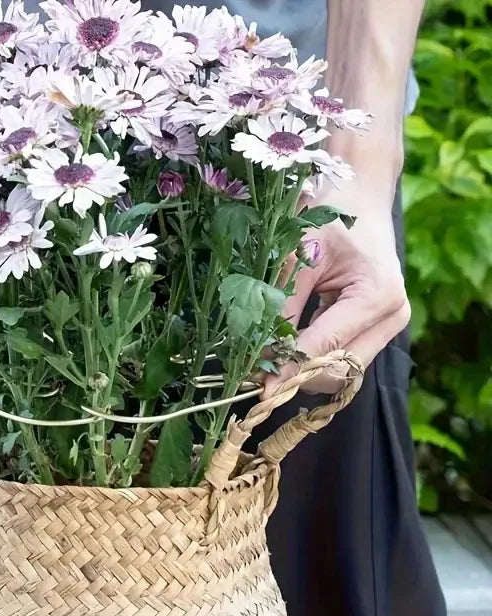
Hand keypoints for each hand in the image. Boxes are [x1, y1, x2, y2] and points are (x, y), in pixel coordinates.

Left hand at [267, 179, 409, 394]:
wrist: (357, 195)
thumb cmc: (329, 213)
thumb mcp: (298, 255)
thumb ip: (283, 306)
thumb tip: (262, 354)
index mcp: (377, 294)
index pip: (327, 347)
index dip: (291, 368)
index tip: (259, 386)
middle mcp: (392, 316)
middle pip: (341, 371)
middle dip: (299, 376)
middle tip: (257, 375)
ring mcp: (388, 326)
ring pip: (343, 372)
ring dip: (305, 372)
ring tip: (269, 362)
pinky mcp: (376, 329)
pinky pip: (343, 359)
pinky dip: (314, 360)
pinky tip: (287, 350)